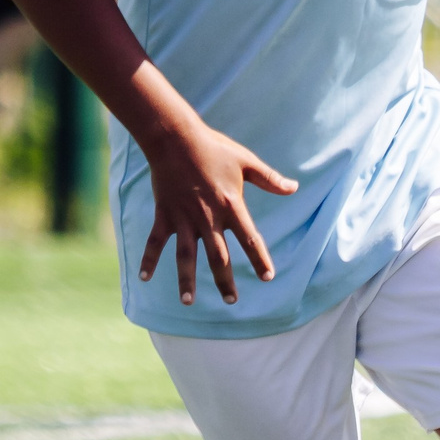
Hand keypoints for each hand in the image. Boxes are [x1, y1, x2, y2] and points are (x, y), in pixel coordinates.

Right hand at [138, 118, 297, 305]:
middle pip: (219, 257)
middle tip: (231, 301)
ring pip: (186, 257)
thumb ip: (270, 179)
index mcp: (231, 206)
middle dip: (225, 281)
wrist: (175, 138)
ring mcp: (183, 219)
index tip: (268, 277)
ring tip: (188, 302)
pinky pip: (155, 242)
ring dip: (187, 281)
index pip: (250, 239)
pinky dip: (148, 260)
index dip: (260, 259)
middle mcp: (208, 218)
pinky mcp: (164, 215)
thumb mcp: (246, 161)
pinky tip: (144, 279)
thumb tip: (294, 188)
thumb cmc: (213, 147)